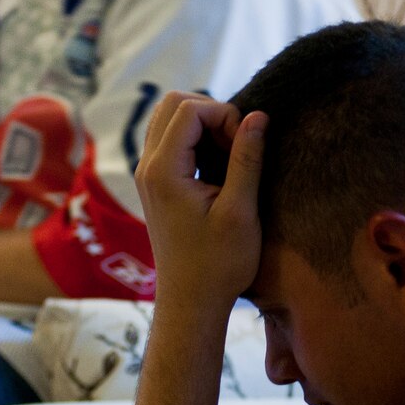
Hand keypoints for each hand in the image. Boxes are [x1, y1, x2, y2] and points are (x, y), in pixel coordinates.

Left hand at [134, 91, 266, 314]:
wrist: (191, 300)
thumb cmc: (218, 264)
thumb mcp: (240, 211)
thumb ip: (247, 159)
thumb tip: (258, 116)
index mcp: (163, 171)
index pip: (189, 109)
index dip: (224, 115)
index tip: (244, 147)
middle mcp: (147, 167)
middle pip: (173, 103)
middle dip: (212, 112)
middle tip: (236, 146)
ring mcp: (147, 174)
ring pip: (169, 118)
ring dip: (203, 125)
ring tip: (229, 157)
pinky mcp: (154, 183)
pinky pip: (170, 140)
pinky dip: (195, 139)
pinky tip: (218, 167)